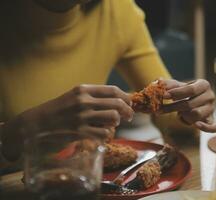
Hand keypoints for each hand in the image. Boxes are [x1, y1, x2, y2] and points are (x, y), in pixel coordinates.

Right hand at [1, 84, 132, 159]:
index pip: (113, 90)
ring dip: (117, 123)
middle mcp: (84, 101)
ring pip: (113, 118)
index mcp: (83, 89)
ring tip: (114, 125)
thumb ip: (94, 97)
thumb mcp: (74, 96)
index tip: (129, 103)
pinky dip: (107, 135)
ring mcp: (82, 117)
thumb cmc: (58, 110)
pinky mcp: (80, 132)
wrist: (36, 123)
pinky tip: (102, 134)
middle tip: (129, 116)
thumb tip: (118, 101)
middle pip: (117, 104)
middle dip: (128, 111)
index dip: (126, 97)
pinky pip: (104, 134)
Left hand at [161, 79, 215, 132]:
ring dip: (184, 115)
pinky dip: (205, 127)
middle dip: (172, 107)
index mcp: (204, 85)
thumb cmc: (185, 92)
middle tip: (159, 110)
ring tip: (180, 113)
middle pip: (190, 104)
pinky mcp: (211, 121)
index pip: (190, 89)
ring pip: (196, 115)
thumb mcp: (177, 86)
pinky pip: (213, 127)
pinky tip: (196, 125)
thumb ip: (168, 84)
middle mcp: (210, 96)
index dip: (176, 93)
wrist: (193, 101)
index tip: (163, 95)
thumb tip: (158, 82)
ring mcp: (211, 109)